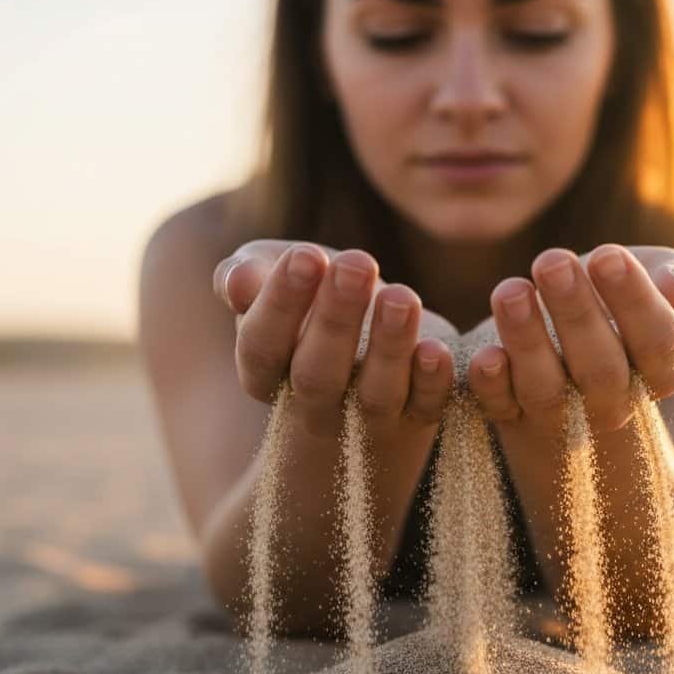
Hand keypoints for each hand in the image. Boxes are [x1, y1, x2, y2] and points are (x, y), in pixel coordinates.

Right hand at [214, 239, 456, 438]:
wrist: (365, 353)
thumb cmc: (308, 304)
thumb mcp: (272, 280)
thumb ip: (245, 277)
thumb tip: (238, 281)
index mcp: (264, 372)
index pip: (262, 346)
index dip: (281, 304)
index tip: (306, 254)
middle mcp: (311, 405)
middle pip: (316, 375)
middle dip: (337, 318)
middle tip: (358, 262)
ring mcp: (364, 419)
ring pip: (374, 394)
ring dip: (389, 346)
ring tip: (401, 296)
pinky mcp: (415, 417)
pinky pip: (424, 408)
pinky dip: (432, 382)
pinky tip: (436, 347)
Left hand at [464, 244, 673, 435]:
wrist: (566, 348)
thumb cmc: (619, 304)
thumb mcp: (655, 282)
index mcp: (661, 370)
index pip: (657, 342)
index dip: (634, 301)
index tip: (608, 254)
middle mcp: (612, 402)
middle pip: (601, 369)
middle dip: (575, 313)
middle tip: (552, 261)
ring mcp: (560, 415)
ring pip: (545, 388)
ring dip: (526, 340)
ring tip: (511, 290)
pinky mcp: (510, 414)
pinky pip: (500, 407)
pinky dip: (490, 384)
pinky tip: (486, 354)